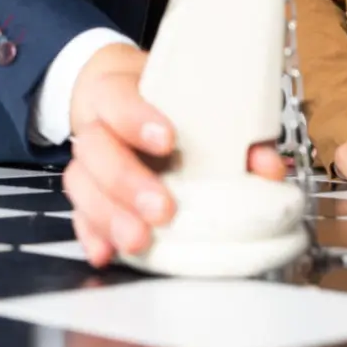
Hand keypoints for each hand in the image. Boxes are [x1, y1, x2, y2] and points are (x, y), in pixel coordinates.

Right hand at [63, 44, 285, 266]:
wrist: (117, 93)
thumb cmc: (159, 101)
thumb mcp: (188, 98)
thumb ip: (231, 129)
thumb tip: (267, 167)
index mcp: (117, 93)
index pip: (118, 100)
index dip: (137, 119)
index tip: (168, 140)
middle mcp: (95, 127)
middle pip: (96, 150)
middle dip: (127, 182)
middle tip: (162, 208)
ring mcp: (86, 163)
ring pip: (81, 185)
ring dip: (110, 216)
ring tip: (139, 240)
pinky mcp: (84, 195)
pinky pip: (79, 216)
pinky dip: (93, 237)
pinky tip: (107, 253)